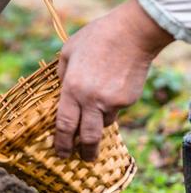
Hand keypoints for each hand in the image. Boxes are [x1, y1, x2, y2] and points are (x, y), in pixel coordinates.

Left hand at [55, 0, 172, 160]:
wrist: (132, 33)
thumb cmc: (96, 38)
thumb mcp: (68, 52)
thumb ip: (62, 74)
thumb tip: (60, 88)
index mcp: (71, 89)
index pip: (64, 125)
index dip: (61, 142)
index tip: (60, 153)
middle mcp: (91, 100)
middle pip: (86, 137)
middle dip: (83, 152)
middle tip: (81, 159)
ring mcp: (112, 102)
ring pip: (103, 123)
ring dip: (97, 123)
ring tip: (96, 111)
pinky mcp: (128, 100)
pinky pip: (116, 109)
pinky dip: (111, 106)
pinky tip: (111, 89)